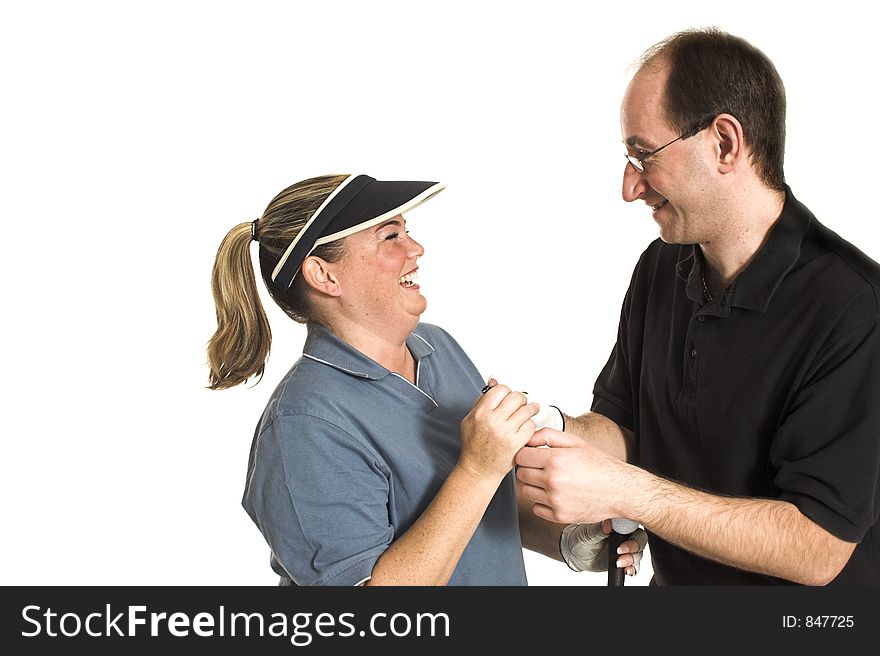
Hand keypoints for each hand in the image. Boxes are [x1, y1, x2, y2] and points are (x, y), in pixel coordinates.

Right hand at [459, 379, 537, 479]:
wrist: (478, 469)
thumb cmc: (474, 444)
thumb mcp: (471, 418)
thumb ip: (482, 399)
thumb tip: (493, 380)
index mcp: (480, 413)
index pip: (501, 389)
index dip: (507, 391)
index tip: (508, 396)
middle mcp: (493, 421)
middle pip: (516, 397)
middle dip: (521, 399)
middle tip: (521, 403)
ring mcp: (505, 433)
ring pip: (526, 410)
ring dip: (529, 410)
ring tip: (528, 412)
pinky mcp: (516, 444)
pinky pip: (531, 426)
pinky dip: (530, 426)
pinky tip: (525, 428)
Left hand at [515, 427, 633, 523]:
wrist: (620, 490)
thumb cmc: (599, 465)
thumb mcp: (576, 442)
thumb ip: (548, 435)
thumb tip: (528, 438)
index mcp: (555, 460)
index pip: (521, 456)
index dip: (526, 454)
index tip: (532, 456)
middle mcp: (553, 481)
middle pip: (521, 474)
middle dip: (529, 469)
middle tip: (542, 468)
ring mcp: (555, 500)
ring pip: (526, 491)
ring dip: (534, 486)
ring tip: (551, 481)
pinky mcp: (559, 516)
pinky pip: (536, 508)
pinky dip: (542, 502)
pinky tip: (555, 495)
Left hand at [561, 519, 647, 575]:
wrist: (576, 554)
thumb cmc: (581, 538)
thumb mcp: (587, 533)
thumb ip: (599, 529)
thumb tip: (607, 524)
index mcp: (618, 523)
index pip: (633, 523)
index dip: (632, 530)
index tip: (622, 538)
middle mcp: (625, 534)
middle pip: (639, 539)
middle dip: (634, 546)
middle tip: (620, 551)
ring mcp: (626, 547)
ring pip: (638, 553)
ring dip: (632, 559)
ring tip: (619, 562)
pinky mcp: (625, 560)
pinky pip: (635, 565)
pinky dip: (633, 568)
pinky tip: (627, 570)